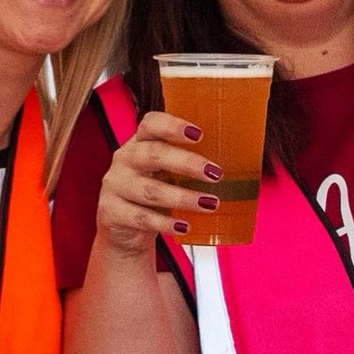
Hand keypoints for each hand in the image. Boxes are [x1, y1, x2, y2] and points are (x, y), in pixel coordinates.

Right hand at [95, 111, 222, 252]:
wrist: (125, 228)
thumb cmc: (154, 193)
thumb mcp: (168, 173)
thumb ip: (190, 164)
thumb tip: (241, 163)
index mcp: (140, 143)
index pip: (150, 124)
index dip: (173, 125)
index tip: (198, 133)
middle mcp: (125, 160)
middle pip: (153, 155)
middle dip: (186, 163)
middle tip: (214, 173)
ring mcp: (116, 186)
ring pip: (151, 190)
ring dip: (183, 197)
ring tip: (210, 203)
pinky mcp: (112, 213)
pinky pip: (142, 218)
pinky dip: (166, 224)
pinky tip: (185, 227)